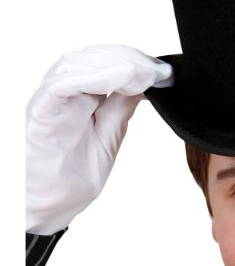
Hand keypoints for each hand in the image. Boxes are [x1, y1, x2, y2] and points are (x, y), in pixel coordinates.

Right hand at [26, 44, 172, 233]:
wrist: (52, 208)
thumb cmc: (75, 176)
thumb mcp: (110, 137)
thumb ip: (121, 108)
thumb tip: (145, 83)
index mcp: (81, 98)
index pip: (105, 63)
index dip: (134, 60)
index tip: (163, 70)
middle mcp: (64, 94)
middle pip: (92, 57)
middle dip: (128, 57)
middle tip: (156, 70)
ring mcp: (51, 102)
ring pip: (75, 63)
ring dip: (113, 62)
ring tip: (141, 73)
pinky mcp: (40, 112)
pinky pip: (61, 85)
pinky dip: (92, 76)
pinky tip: (122, 77)